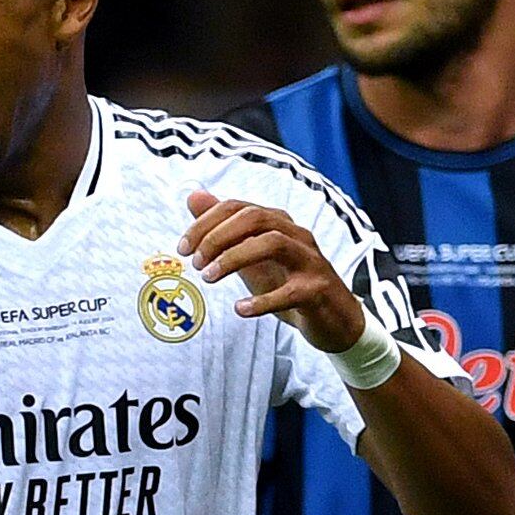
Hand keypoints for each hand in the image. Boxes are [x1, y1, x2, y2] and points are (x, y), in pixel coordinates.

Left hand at [183, 189, 363, 350]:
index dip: (205, 223)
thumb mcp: (251, 255)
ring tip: (208, 278)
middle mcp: (295, 235)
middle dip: (218, 237)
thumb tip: (193, 197)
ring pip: (273, 243)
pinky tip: (240, 309)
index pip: (238, 207)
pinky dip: (263, 300)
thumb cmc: (288, 282)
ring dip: (234, 258)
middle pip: (255, 218)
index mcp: (278, 224)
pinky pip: (290, 291)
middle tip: (194, 263)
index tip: (182, 248)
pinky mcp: (317, 290)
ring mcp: (309, 261)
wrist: (332, 318)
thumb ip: (224, 229)